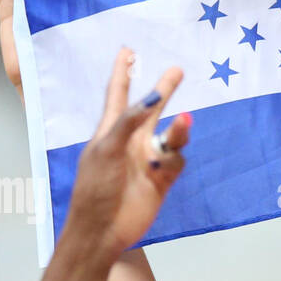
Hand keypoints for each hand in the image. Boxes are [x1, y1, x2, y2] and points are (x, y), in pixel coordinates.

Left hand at [63, 49, 190, 260]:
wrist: (103, 229)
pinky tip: (162, 167)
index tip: (128, 51)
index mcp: (111, 130)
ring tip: (184, 122)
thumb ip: (129, 121)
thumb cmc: (96, 187)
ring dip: (179, 129)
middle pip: (151, 109)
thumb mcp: (107, 147)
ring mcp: (148, 160)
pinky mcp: (162, 180)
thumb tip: (151, 98)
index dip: (123, 73)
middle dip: (164, 90)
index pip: (117, 94)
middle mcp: (132, 141)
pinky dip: (173, 160)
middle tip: (177, 70)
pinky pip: (177, 161)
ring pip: (172, 135)